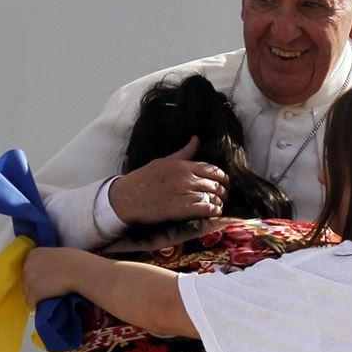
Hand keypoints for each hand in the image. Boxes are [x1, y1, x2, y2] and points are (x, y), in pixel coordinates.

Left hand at [23, 247, 77, 307]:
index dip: (40, 274)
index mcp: (33, 254)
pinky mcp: (32, 294)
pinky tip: (50, 300)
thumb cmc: (76, 261)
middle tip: (52, 286)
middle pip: (27, 280)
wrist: (80, 270)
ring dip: (39, 294)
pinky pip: (31, 303)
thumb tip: (48, 270)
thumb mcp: (58, 255)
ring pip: (29, 292)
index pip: (30, 267)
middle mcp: (27, 266)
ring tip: (53, 293)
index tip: (50, 276)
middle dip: (38, 284)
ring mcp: (28, 280)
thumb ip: (48, 261)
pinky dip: (39, 304)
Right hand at [110, 136, 229, 223]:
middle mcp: (186, 178)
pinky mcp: (181, 209)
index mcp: (183, 166)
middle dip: (223, 190)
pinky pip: (206, 208)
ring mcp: (184, 193)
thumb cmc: (143, 179)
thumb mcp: (164, 161)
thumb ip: (184, 153)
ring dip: (219, 201)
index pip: (212, 169)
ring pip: (213, 196)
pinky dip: (213, 211)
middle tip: (224, 195)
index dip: (222, 177)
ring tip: (219, 204)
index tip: (225, 182)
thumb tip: (196, 139)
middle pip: (215, 183)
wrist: (126, 198)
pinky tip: (214, 212)